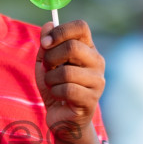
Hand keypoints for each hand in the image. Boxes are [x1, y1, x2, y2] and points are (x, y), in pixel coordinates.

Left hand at [36, 20, 104, 142]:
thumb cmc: (55, 87)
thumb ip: (46, 44)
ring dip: (51, 79)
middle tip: (47, 67)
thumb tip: (48, 24)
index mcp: (87, 48)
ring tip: (53, 85)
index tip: (45, 43)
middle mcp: (97, 61)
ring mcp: (97, 81)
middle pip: (72, 47)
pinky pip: (67, 90)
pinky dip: (55, 92)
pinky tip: (58, 97)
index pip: (81, 27)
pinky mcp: (92, 99)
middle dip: (51, 57)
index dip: (60, 31)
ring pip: (66, 71)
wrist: (63, 118)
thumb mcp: (45, 63)